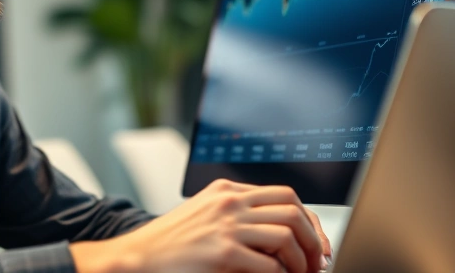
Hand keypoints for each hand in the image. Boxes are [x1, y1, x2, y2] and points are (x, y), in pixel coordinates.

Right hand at [70, 179, 330, 272]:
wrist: (139, 256)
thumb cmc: (169, 242)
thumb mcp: (204, 214)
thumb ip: (235, 213)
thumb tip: (277, 232)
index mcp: (226, 190)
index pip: (285, 195)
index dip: (307, 220)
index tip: (314, 243)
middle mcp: (229, 201)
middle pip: (293, 208)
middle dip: (312, 237)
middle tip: (315, 260)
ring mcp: (226, 224)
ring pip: (287, 234)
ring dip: (301, 260)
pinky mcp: (223, 251)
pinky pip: (270, 264)